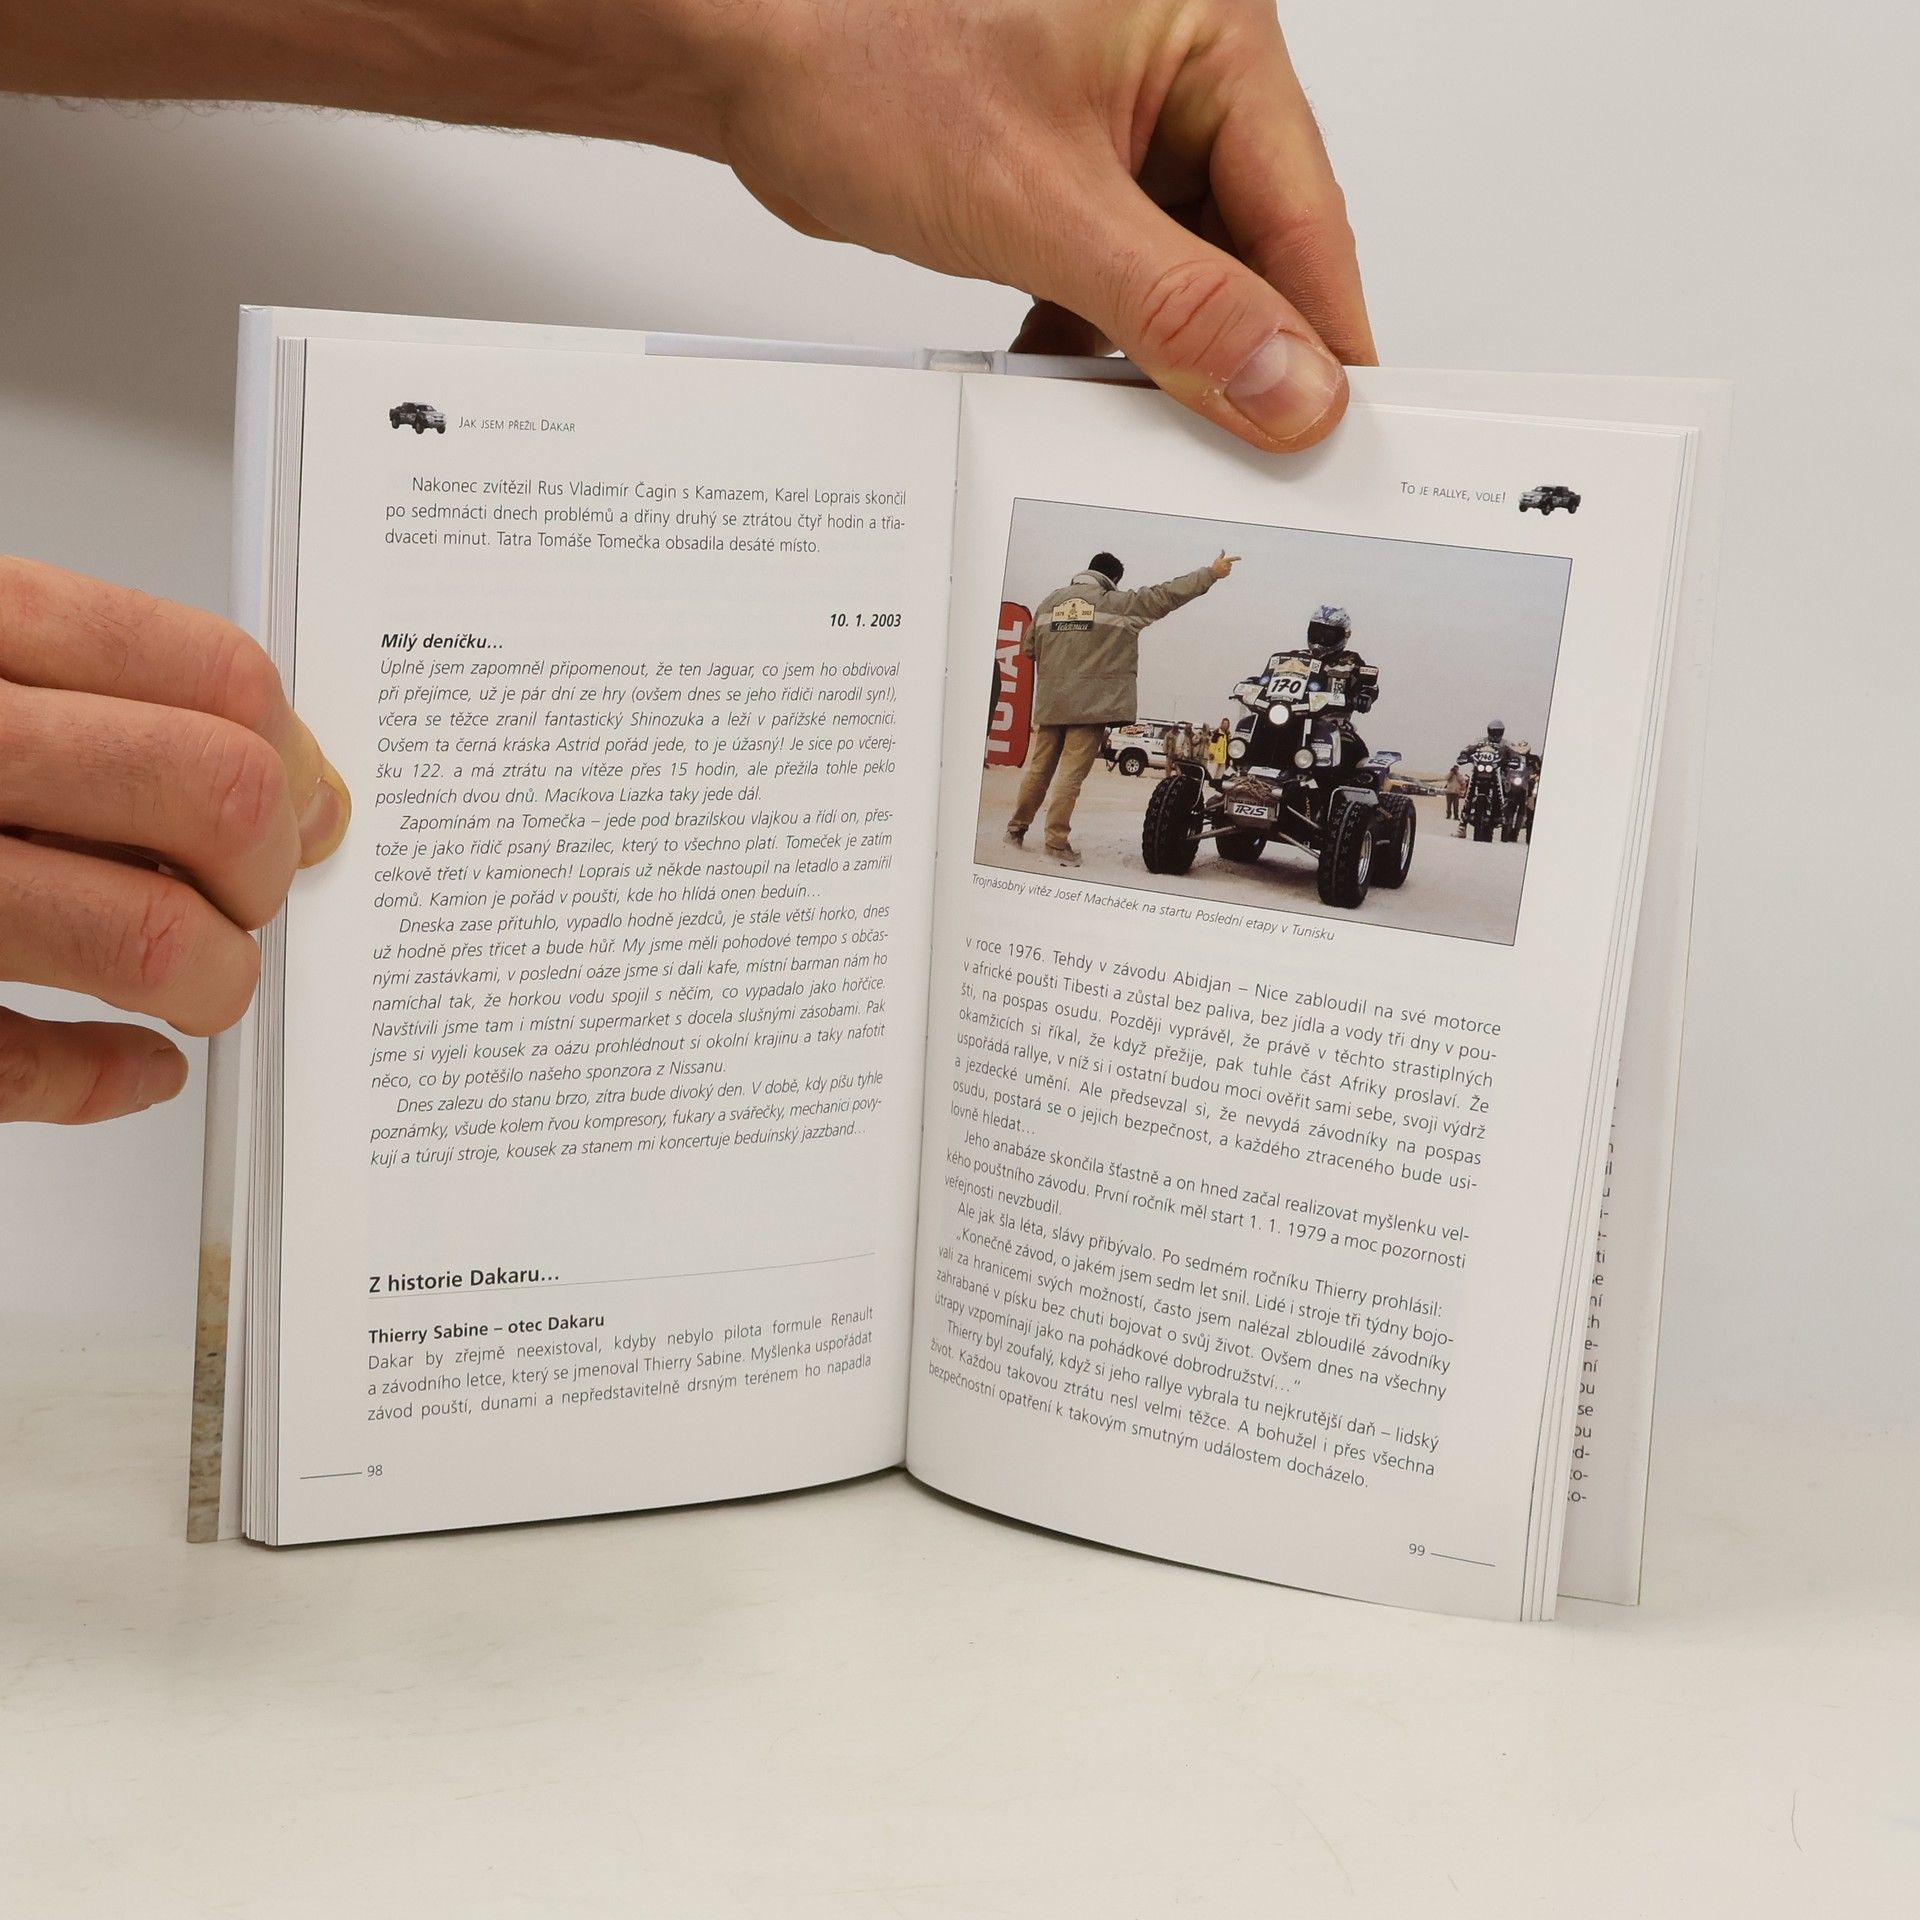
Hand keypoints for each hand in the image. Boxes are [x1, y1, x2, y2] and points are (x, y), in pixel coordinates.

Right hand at [0, 558, 349, 1123]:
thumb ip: (106, 695)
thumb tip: (299, 786)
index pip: (214, 677)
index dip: (298, 757)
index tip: (316, 811)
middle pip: (219, 796)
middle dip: (266, 870)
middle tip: (249, 899)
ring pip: (153, 939)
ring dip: (217, 981)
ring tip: (200, 983)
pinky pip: (25, 1064)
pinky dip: (107, 1079)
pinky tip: (133, 1067)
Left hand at [8, 2, 1369, 454]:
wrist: (734, 46)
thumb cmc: (859, 51)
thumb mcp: (1044, 206)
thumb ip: (1178, 307)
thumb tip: (1289, 385)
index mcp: (1207, 32)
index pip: (1305, 212)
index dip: (1324, 334)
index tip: (1337, 431)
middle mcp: (1173, 69)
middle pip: (1249, 247)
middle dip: (1237, 353)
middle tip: (1245, 456)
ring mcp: (1116, 122)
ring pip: (1179, 269)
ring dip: (1160, 353)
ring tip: (1148, 430)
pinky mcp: (1060, 169)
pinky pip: (1114, 270)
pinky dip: (1097, 334)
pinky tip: (1074, 385)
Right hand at [1210, 551, 1241, 579]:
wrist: (1212, 573)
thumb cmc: (1215, 565)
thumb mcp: (1218, 559)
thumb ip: (1222, 554)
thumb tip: (1223, 549)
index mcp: (1225, 561)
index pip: (1233, 559)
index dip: (1237, 558)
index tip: (1240, 558)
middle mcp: (1227, 566)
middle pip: (1230, 564)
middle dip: (1228, 564)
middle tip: (1222, 565)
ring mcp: (1227, 570)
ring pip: (1230, 568)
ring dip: (1227, 568)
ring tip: (1221, 569)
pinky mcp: (1227, 574)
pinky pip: (1229, 572)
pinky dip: (1226, 572)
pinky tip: (1222, 572)